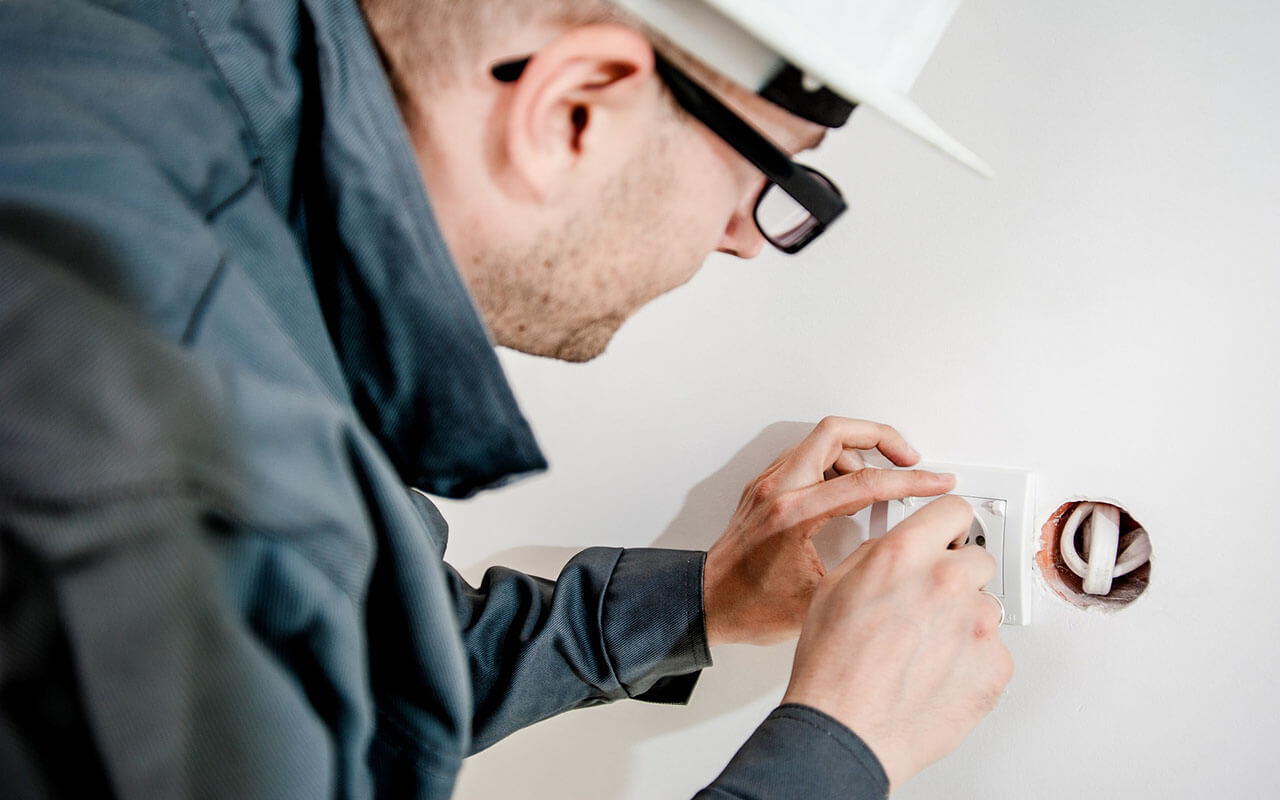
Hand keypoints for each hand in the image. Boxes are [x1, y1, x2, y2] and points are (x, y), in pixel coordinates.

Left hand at [702, 417, 954, 645]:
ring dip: (856, 451)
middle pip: (836, 432)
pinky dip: (833, 463)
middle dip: (881, 437)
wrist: (706, 605)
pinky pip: (805, 457)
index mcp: (793, 515)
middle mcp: (777, 490)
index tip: (936, 482)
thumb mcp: (818, 601)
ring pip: (819, 441)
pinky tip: (847, 490)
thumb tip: (899, 556)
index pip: (865, 481)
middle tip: (908, 457)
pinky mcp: (763, 489)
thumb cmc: (749, 607)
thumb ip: (862, 570)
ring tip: (879, 481)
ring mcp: (767, 485)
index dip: (911, 481)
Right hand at [782, 495, 1013, 790]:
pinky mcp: (996, 665)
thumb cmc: (832, 668)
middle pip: (977, 557)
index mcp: (905, 555)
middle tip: (928, 604)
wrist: (847, 731)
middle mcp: (948, 581)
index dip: (948, 524)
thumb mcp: (834, 588)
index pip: (955, 510)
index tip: (950, 534)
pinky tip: (937, 672)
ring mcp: (978, 625)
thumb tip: (898, 551)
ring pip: (986, 606)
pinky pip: (994, 649)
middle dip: (956, 575)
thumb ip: (875, 557)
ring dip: (964, 620)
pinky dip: (972, 659)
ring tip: (925, 649)